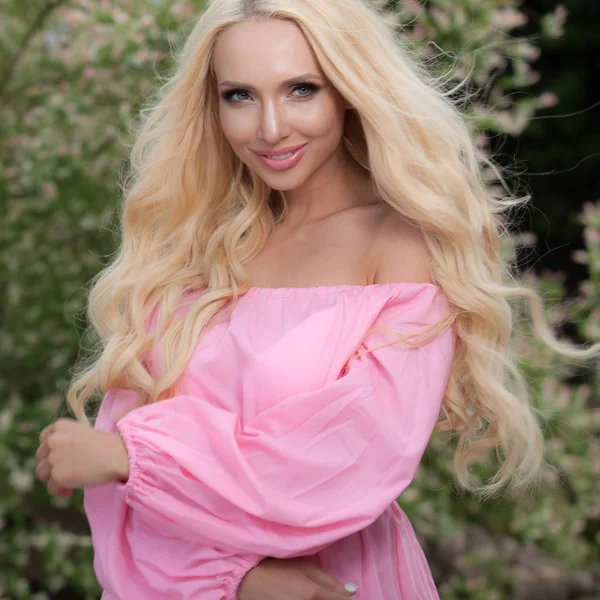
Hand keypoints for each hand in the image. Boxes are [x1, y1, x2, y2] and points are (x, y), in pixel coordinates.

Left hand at [35, 418, 128, 496]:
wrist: (118, 455)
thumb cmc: (107, 445)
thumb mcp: (83, 433)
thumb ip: (66, 440)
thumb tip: (54, 456)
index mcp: (60, 426)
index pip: (44, 439)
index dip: (51, 450)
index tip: (61, 457)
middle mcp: (53, 440)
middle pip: (40, 456)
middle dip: (51, 464)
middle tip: (67, 470)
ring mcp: (54, 458)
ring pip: (41, 472)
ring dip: (53, 478)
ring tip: (68, 482)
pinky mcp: (57, 475)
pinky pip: (51, 488)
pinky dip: (59, 491)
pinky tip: (70, 491)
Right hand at [237, 557, 357, 599]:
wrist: (247, 578)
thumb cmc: (277, 567)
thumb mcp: (305, 567)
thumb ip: (330, 581)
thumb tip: (353, 591)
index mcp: (313, 595)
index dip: (345, 598)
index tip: (344, 594)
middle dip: (333, 598)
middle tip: (323, 591)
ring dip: (323, 599)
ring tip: (310, 592)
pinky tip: (304, 596)